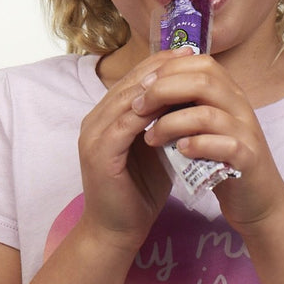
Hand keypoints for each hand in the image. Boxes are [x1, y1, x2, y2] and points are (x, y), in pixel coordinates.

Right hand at [74, 49, 179, 249]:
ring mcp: (92, 136)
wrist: (117, 231)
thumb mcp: (155, 148)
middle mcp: (93, 121)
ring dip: (156, 85)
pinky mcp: (98, 153)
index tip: (188, 53)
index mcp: (104, 117)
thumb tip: (189, 98)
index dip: (159, 64)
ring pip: (126, 99)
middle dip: (161, 68)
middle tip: (190, 54)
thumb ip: (163, 123)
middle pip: (129, 83)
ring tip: (184, 74)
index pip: (132, 80)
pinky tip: (171, 105)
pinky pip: (125, 125)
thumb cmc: (138, 192)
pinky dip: (148, 113)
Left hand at [133, 52, 283, 226]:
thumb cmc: (221, 158)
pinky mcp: (249, 159)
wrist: (257, 198)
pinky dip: (196, 146)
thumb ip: (184, 104)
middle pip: (203, 81)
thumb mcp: (201, 125)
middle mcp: (241, 107)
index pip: (201, 63)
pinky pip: (223, 145)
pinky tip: (178, 151)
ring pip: (207, 115)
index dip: (169, 68)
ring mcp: (247, 133)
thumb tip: (146, 86)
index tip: (141, 84)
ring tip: (150, 137)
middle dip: (163, 90)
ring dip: (171, 124)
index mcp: (229, 93)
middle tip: (138, 107)